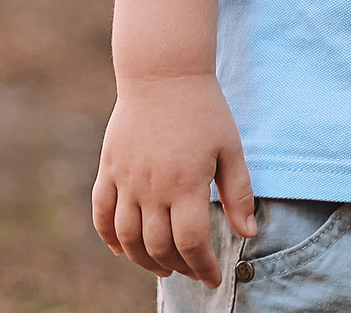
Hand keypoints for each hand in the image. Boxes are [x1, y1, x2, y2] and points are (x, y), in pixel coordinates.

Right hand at [91, 74, 256, 283]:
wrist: (163, 73)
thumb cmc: (203, 109)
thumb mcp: (231, 148)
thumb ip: (239, 193)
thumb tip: (250, 234)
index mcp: (186, 183)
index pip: (191, 243)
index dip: (202, 267)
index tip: (213, 277)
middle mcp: (152, 186)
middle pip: (159, 246)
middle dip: (179, 267)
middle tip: (191, 270)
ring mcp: (126, 178)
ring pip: (127, 237)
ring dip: (144, 260)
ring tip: (162, 266)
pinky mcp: (108, 168)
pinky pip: (101, 213)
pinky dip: (108, 237)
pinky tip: (122, 249)